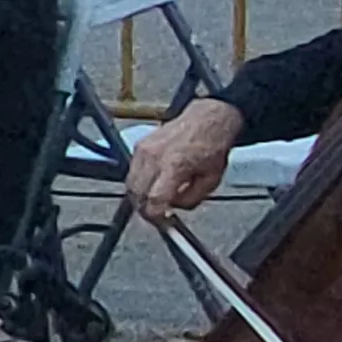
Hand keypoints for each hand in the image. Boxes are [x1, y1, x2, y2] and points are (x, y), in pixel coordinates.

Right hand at [126, 96, 246, 219]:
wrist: (207, 119)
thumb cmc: (211, 145)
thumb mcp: (211, 180)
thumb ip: (191, 199)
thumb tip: (173, 208)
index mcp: (174, 165)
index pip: (154, 200)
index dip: (156, 216)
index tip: (161, 222)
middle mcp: (154, 157)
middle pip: (137, 194)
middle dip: (145, 209)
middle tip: (157, 214)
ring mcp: (143, 150)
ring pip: (130, 184)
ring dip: (140, 196)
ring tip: (155, 200)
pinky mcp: (139, 146)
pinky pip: (132, 172)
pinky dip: (139, 183)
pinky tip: (152, 185)